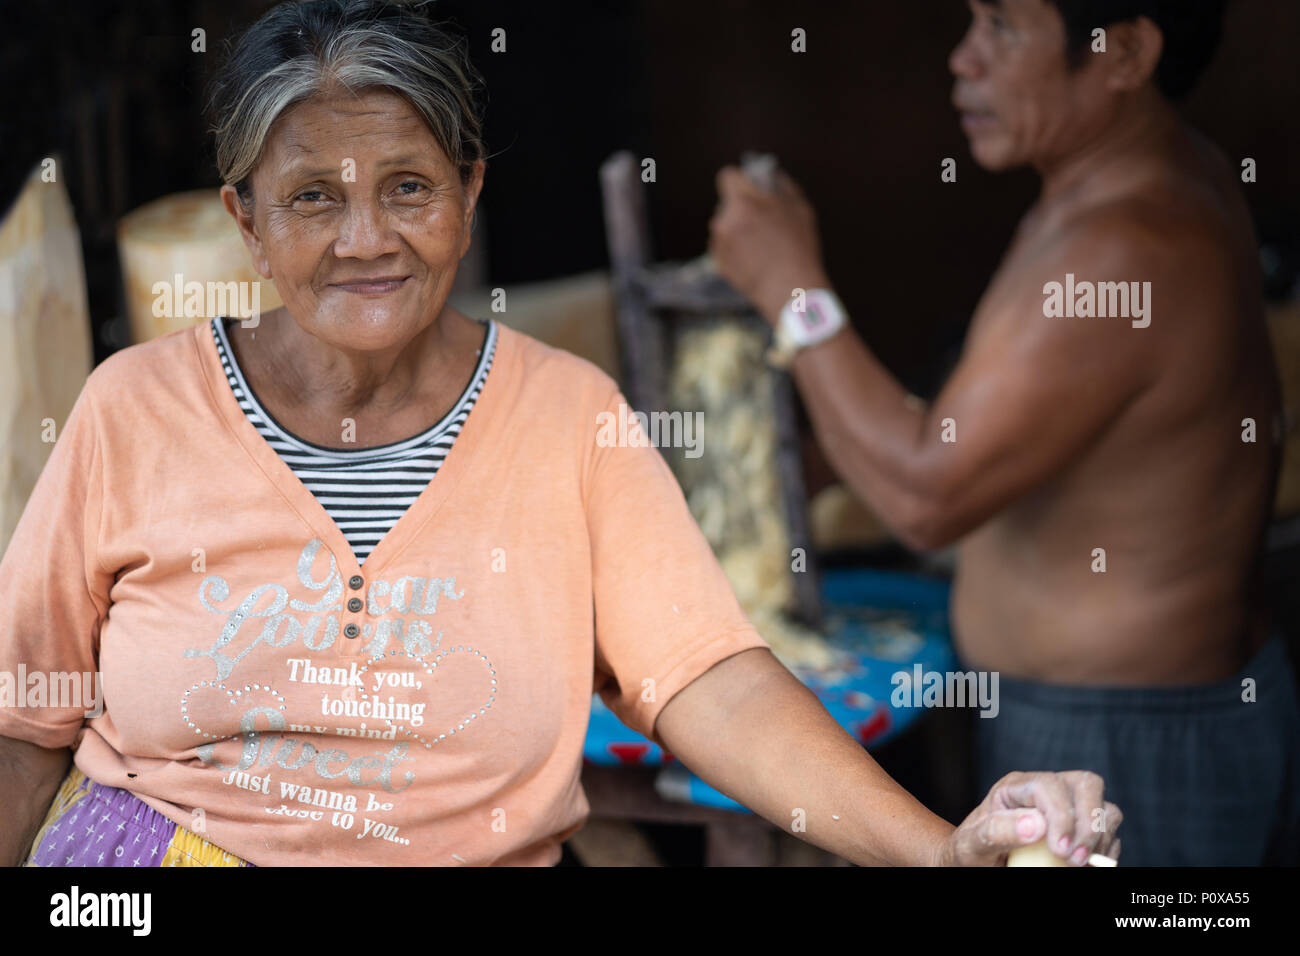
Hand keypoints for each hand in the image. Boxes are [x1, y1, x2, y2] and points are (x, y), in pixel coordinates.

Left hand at [707, 165, 831, 324]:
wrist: (790, 290)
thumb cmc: (799, 248)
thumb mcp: (800, 208)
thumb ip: (782, 186)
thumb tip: (771, 176)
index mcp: (744, 202)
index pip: (728, 177)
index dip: (739, 181)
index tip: (749, 188)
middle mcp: (725, 220)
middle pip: (728, 204)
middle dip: (741, 209)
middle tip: (762, 223)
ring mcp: (719, 243)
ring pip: (724, 226)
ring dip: (737, 229)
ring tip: (761, 246)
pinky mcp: (718, 261)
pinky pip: (723, 246)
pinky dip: (734, 249)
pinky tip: (754, 259)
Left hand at [935, 770, 1122, 866]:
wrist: (977, 862)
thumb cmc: (972, 850)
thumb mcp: (972, 843)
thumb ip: (997, 831)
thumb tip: (1035, 825)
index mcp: (1018, 786)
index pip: (1050, 785)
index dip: (1062, 816)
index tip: (1060, 851)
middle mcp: (1047, 791)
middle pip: (1087, 784)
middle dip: (1089, 824)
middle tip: (1075, 860)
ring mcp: (1068, 808)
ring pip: (1106, 807)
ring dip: (1099, 838)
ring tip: (1078, 863)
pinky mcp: (1082, 829)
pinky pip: (1111, 833)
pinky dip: (1105, 851)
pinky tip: (1086, 866)